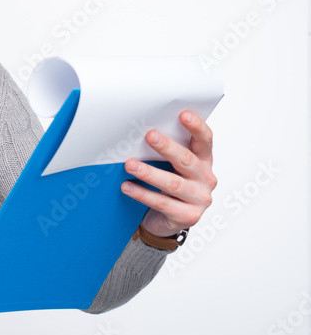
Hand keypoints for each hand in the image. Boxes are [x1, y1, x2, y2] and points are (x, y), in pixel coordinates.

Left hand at [121, 110, 215, 237]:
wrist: (166, 220)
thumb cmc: (166, 185)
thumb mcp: (169, 166)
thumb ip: (163, 151)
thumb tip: (137, 132)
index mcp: (203, 161)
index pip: (205, 141)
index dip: (196, 127)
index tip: (183, 114)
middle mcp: (206, 179)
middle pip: (187, 160)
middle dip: (167, 147)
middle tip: (149, 135)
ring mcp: (199, 199)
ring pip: (173, 183)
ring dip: (149, 172)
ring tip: (129, 164)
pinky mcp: (188, 217)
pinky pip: (162, 203)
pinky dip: (142, 194)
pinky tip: (126, 186)